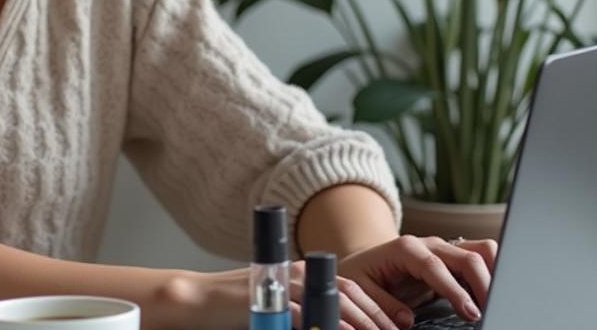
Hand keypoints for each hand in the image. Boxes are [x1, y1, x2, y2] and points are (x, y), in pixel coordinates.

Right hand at [159, 264, 432, 329]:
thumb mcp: (278, 307)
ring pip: (332, 301)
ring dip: (358, 322)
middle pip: (347, 291)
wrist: (200, 299)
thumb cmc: (236, 307)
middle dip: (375, 315)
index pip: (349, 287)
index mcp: (302, 273)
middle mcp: (297, 272)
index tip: (396, 325)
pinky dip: (327, 326)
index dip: (375, 306)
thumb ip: (305, 314)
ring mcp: (284, 283)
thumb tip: (333, 326)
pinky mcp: (271, 298)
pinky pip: (306, 314)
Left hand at [338, 235, 497, 328]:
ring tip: (496, 304)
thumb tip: (406, 320)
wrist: (365, 260)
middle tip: (489, 315)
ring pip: (482, 249)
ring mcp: (445, 248)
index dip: (455, 291)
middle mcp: (429, 244)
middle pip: (467, 256)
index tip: (471, 314)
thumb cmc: (363, 274)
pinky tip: (492, 297)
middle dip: (483, 285)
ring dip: (493, 274)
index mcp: (405, 249)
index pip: (436, 267)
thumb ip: (381, 304)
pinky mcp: (455, 258)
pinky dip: (493, 273)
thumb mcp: (359, 288)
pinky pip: (482, 258)